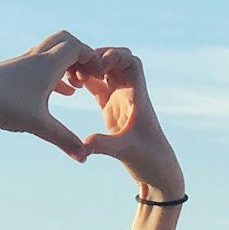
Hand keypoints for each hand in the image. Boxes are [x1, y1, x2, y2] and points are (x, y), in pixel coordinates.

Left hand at [0, 30, 95, 161]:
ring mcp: (23, 63)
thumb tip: (84, 159)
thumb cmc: (5, 107)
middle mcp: (36, 58)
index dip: (92, 59)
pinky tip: (59, 92)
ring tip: (77, 86)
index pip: (77, 48)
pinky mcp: (13, 71)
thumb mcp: (38, 126)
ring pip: (51, 52)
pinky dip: (55, 72)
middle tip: (89, 75)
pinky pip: (41, 64)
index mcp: (47, 65)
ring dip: (68, 64)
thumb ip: (64, 141)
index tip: (99, 77)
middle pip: (64, 40)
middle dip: (81, 55)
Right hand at [76, 48, 183, 197]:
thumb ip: (104, 145)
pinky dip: (86, 80)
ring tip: (71, 74)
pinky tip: (71, 83)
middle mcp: (130, 94)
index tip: (98, 64)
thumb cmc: (149, 160)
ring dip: (90, 67)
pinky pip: (98, 86)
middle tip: (79, 65)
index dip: (115, 56)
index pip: (132, 63)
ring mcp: (120, 101)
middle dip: (98, 56)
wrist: (157, 173)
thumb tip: (83, 144)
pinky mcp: (112, 110)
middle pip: (117, 60)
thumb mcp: (125, 151)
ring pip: (106, 71)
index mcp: (138, 97)